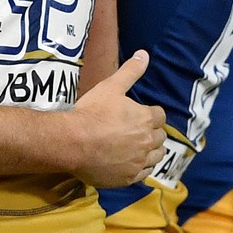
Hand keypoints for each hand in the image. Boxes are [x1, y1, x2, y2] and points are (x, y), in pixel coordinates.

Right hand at [65, 50, 166, 187]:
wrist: (72, 141)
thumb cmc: (91, 112)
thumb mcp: (110, 87)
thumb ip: (130, 71)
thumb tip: (144, 54)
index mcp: (146, 119)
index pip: (159, 116)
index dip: (150, 114)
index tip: (139, 114)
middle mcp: (147, 141)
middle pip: (160, 137)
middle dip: (151, 132)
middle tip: (136, 130)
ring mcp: (139, 162)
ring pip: (156, 157)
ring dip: (150, 151)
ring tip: (137, 148)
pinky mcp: (128, 178)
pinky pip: (143, 174)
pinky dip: (140, 168)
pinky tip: (129, 163)